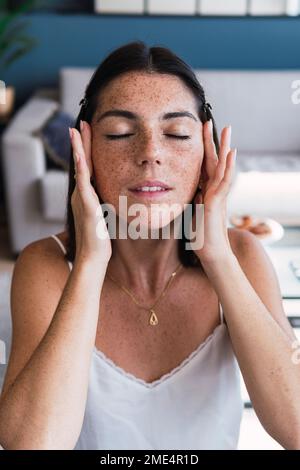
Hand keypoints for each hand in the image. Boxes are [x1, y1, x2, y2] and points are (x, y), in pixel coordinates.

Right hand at [70, 120, 111, 264]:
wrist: (93, 255)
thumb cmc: (102, 239)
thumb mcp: (107, 215)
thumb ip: (109, 203)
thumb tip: (120, 196)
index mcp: (88, 195)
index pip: (89, 167)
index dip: (89, 150)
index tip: (90, 133)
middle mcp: (82, 193)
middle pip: (82, 162)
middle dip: (82, 142)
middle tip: (81, 123)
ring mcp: (81, 198)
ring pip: (80, 167)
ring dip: (79, 148)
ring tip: (76, 130)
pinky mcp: (85, 204)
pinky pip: (82, 182)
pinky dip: (81, 167)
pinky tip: (81, 154)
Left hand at [191, 119, 236, 264]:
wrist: (210, 253)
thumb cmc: (200, 236)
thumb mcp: (190, 212)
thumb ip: (190, 199)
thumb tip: (186, 190)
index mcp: (205, 190)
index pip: (203, 165)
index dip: (202, 149)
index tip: (199, 132)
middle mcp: (213, 190)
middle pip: (213, 161)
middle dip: (212, 141)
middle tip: (211, 121)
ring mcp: (217, 195)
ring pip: (222, 167)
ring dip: (225, 147)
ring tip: (227, 129)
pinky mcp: (217, 202)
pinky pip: (224, 182)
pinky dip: (228, 167)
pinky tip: (231, 153)